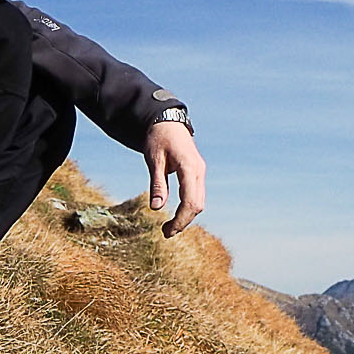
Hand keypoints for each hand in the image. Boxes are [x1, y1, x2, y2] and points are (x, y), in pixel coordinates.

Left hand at [144, 121, 205, 237]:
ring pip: (199, 201)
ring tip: (169, 227)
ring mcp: (199, 172)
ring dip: (186, 216)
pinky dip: (188, 208)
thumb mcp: (154, 160)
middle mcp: (198, 171)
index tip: (166, 231)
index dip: (180, 220)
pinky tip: (176, 214)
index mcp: (189, 167)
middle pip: (197, 205)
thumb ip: (157, 184)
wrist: (167, 121)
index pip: (190, 201)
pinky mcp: (196, 173)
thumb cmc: (158, 137)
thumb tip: (157, 208)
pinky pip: (196, 195)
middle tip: (165, 233)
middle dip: (183, 221)